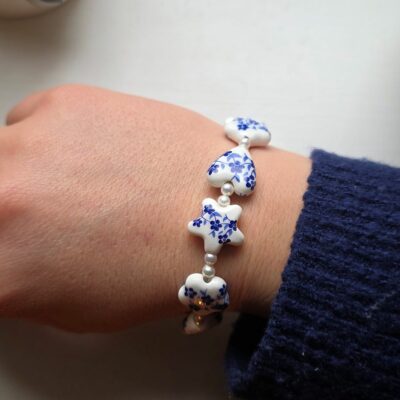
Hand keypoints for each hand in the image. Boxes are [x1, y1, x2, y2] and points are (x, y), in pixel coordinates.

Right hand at [0, 85, 309, 331]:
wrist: (216, 216)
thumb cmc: (157, 272)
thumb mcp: (71, 307)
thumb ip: (17, 282)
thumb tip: (5, 255)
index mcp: (4, 267)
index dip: (4, 249)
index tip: (16, 243)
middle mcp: (1, 199)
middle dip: (6, 209)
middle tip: (41, 212)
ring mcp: (29, 143)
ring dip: (18, 170)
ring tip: (67, 183)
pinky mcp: (63, 103)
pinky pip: (26, 119)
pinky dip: (44, 138)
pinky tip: (86, 154)